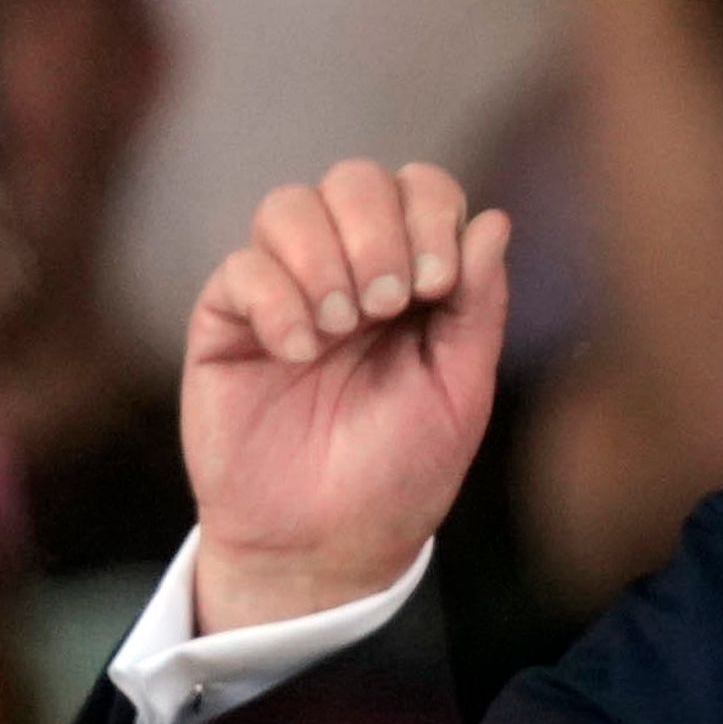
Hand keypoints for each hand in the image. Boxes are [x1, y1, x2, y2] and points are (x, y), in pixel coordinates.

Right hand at [182, 159, 509, 629]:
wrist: (326, 544)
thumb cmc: (399, 471)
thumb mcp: (459, 390)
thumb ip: (478, 306)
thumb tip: (495, 220)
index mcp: (412, 277)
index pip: (420, 188)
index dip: (431, 214)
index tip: (438, 286)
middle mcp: (347, 270)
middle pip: (353, 179)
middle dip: (378, 230)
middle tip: (388, 304)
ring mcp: (284, 290)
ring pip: (290, 205)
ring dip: (325, 257)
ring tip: (342, 328)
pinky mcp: (227, 321)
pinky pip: (241, 268)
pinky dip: (277, 300)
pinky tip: (300, 353)